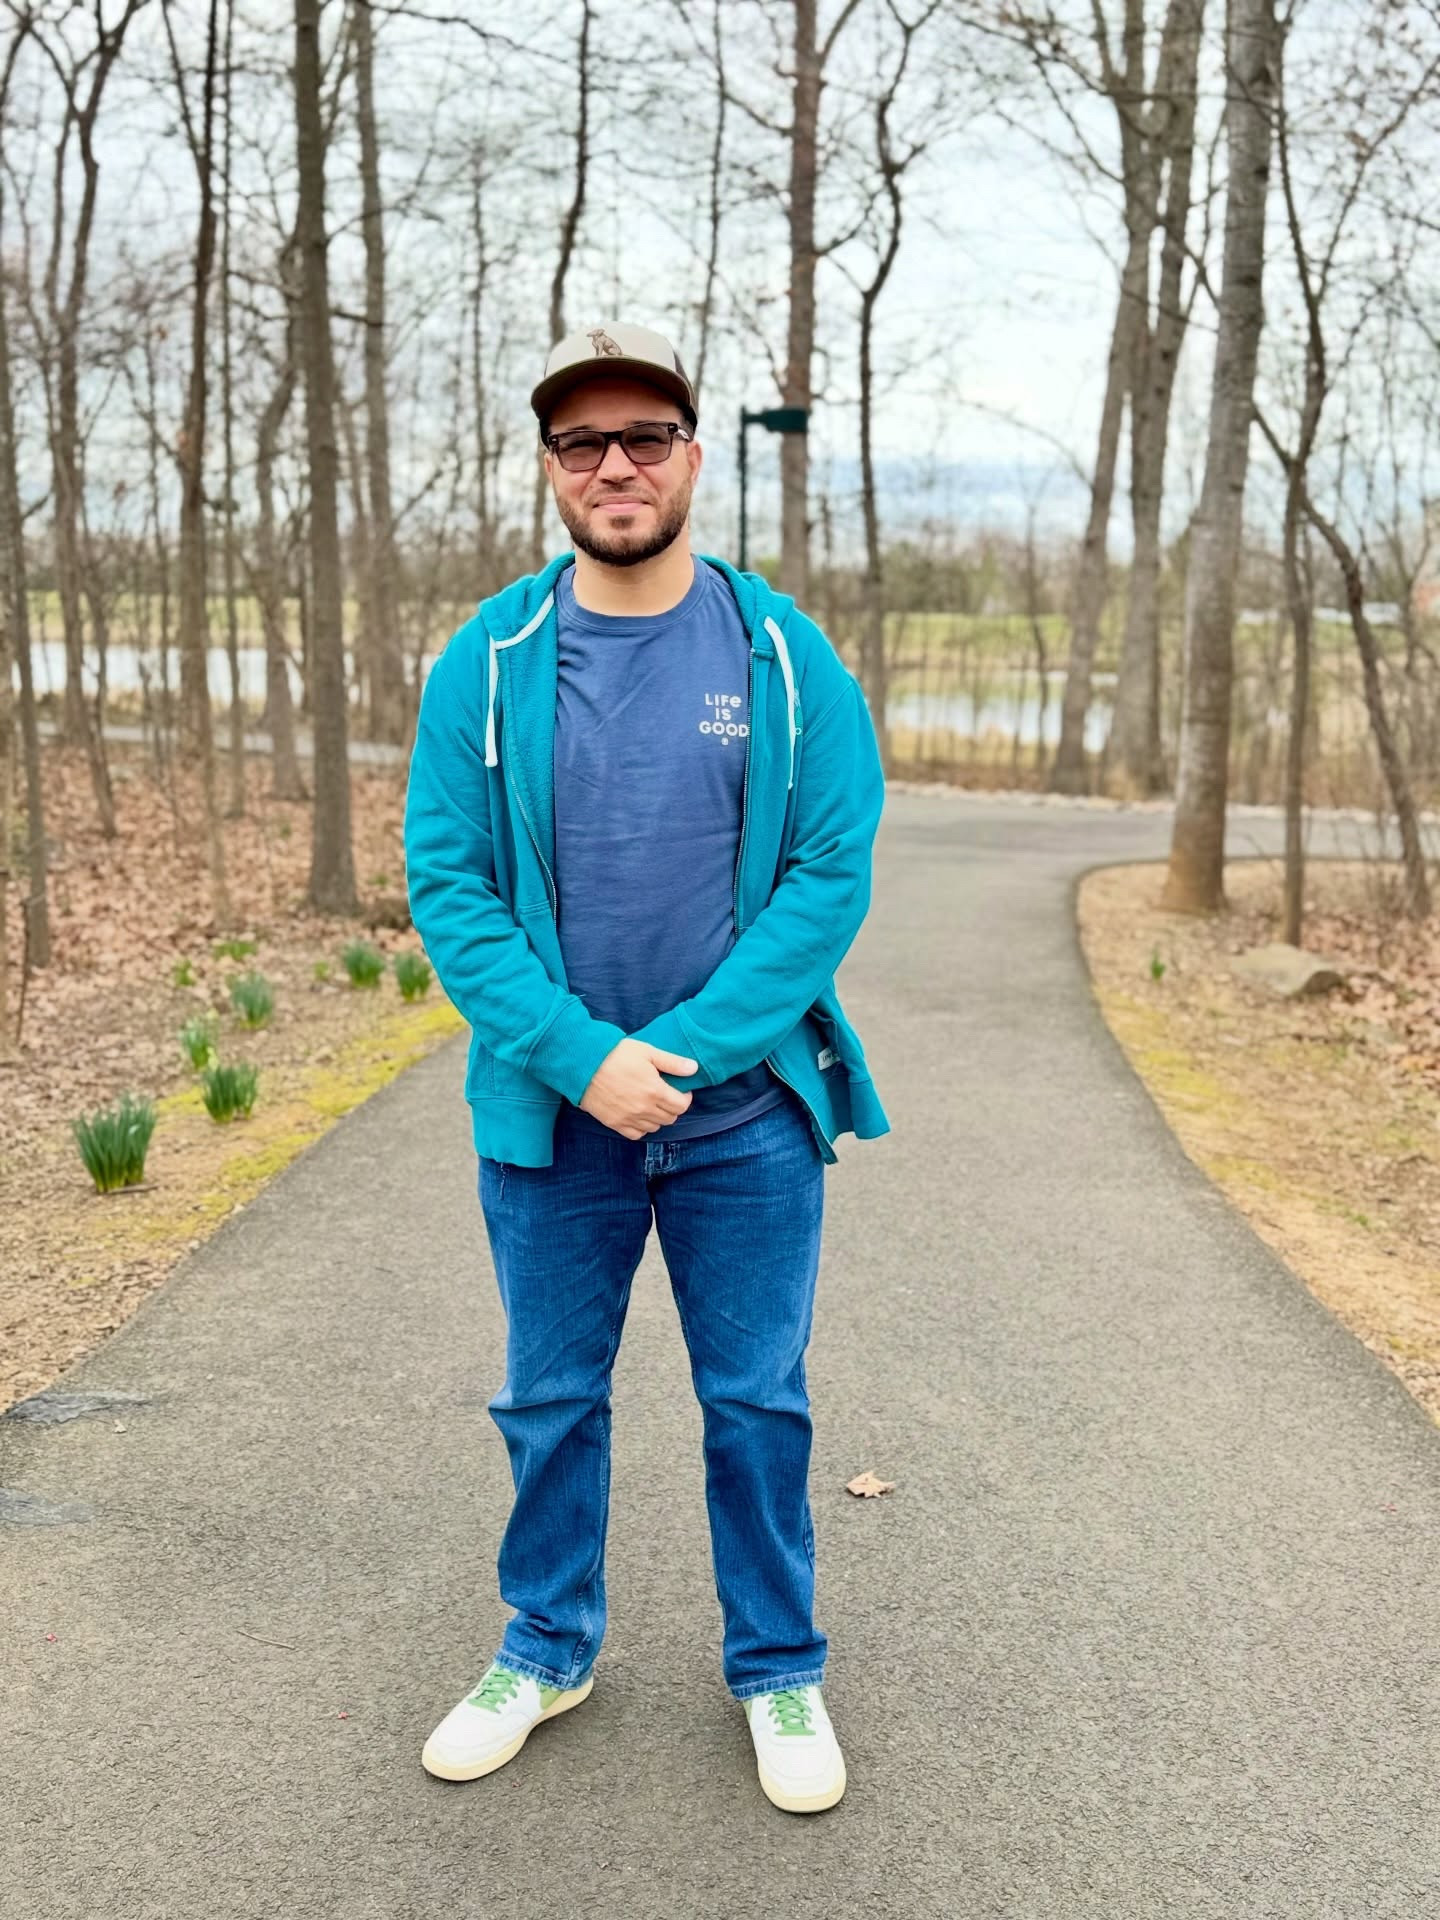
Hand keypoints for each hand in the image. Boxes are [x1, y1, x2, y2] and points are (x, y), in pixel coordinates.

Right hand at [579, 1039, 697, 1139]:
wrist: (583, 1065)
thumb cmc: (615, 1054)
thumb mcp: (647, 1051)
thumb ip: (672, 1062)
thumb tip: (694, 1069)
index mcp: (655, 1091)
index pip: (681, 1105)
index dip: (684, 1097)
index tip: (680, 1089)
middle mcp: (644, 1109)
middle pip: (670, 1118)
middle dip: (672, 1107)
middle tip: (666, 1094)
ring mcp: (629, 1118)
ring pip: (655, 1127)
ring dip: (658, 1117)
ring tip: (652, 1102)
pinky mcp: (615, 1123)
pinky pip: (636, 1134)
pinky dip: (642, 1127)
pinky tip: (639, 1114)